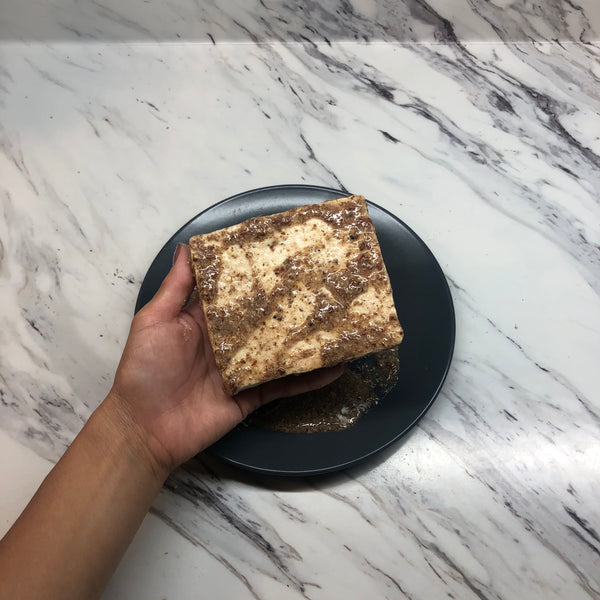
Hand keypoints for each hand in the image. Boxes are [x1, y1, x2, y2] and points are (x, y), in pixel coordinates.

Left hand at [109, 244, 341, 474]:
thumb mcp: (155, 320)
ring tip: (338, 324)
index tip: (284, 255)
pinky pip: (284, 385)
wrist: (144, 428)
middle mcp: (228, 341)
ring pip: (280, 350)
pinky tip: (334, 368)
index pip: (237, 292)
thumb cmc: (145, 369)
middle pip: (265, 320)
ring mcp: (243, 369)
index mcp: (206, 319)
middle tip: (323, 285)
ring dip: (307, 341)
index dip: (257, 275)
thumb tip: (187, 246)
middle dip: (291, 305)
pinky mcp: (252, 396)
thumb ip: (176, 287)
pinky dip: (308, 379)